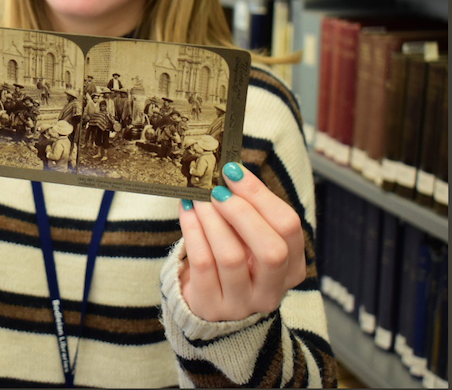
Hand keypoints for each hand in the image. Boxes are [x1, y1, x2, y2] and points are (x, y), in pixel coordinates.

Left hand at [178, 163, 305, 321]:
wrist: (210, 307)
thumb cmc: (234, 262)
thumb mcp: (249, 240)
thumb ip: (248, 212)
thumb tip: (229, 171)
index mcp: (291, 267)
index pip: (289, 227)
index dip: (261, 195)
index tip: (234, 171)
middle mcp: (272, 289)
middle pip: (271, 250)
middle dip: (242, 212)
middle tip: (217, 189)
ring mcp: (243, 303)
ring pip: (231, 256)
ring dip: (212, 220)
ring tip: (198, 198)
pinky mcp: (211, 306)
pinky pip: (203, 264)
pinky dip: (192, 231)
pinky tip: (187, 212)